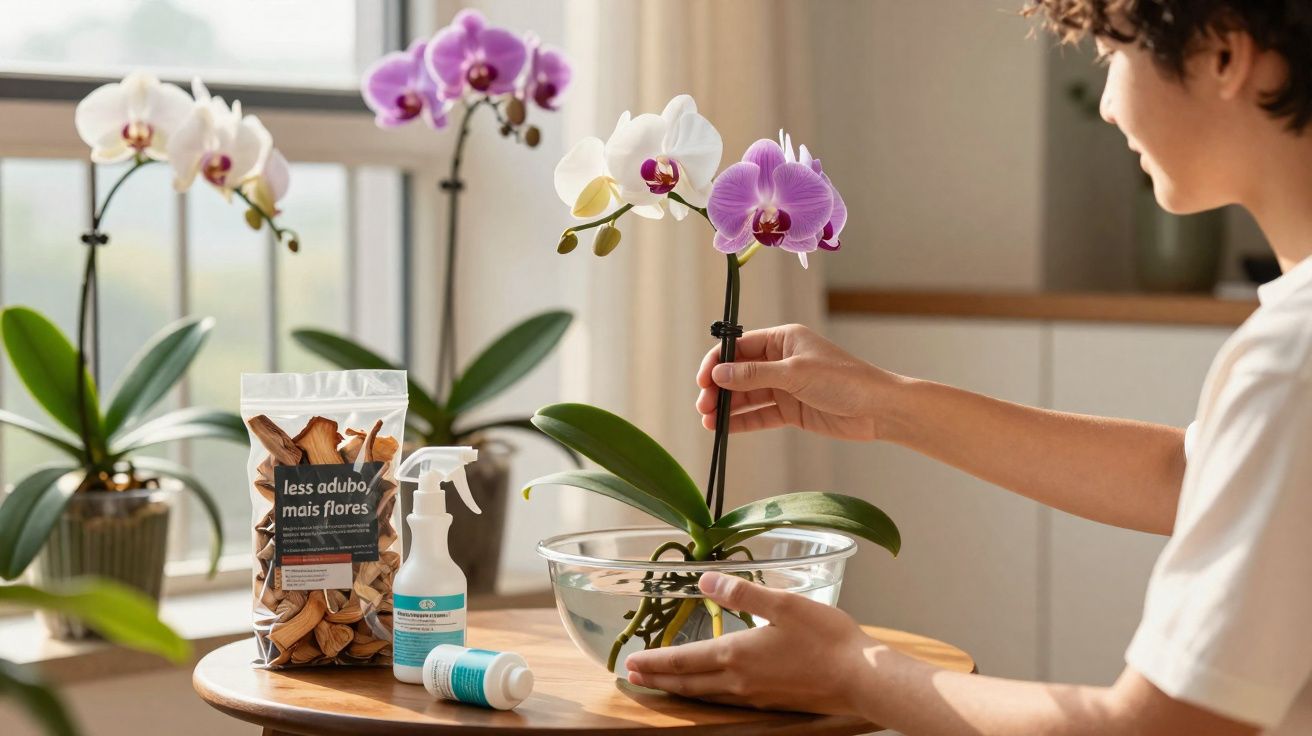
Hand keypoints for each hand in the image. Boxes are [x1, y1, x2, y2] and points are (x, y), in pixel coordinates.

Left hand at [623, 571, 878, 714]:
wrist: (861, 678)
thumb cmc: (827, 638)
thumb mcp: (784, 604)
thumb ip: (742, 593)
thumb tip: (705, 581)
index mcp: (737, 656)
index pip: (683, 661)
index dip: (655, 662)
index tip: (631, 663)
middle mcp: (739, 682)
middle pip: (687, 683)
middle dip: (658, 679)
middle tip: (633, 676)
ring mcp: (755, 696)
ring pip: (705, 695)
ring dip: (679, 689)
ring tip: (661, 684)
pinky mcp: (771, 702)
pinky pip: (725, 700)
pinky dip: (704, 694)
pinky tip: (708, 689)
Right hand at [696, 323, 898, 440]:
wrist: (878, 409)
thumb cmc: (844, 380)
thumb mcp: (795, 373)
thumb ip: (755, 375)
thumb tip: (719, 373)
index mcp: (782, 340)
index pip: (739, 347)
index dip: (717, 362)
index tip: (702, 381)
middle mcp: (780, 361)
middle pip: (738, 373)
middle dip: (718, 388)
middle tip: (704, 406)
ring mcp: (785, 387)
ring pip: (747, 396)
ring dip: (727, 407)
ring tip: (708, 422)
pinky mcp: (791, 410)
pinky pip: (759, 415)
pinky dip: (742, 422)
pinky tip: (724, 429)